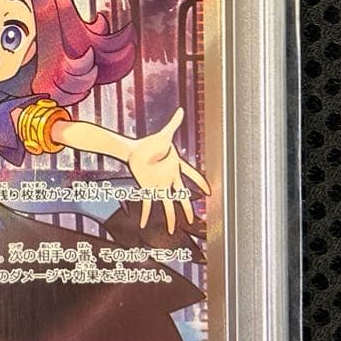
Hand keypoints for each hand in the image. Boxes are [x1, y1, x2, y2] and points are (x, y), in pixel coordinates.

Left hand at [126, 107, 210, 234]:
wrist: (132, 150)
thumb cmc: (148, 142)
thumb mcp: (164, 135)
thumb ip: (173, 124)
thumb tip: (181, 110)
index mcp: (175, 167)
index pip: (191, 175)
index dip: (200, 182)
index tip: (209, 191)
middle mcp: (168, 178)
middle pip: (181, 196)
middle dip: (187, 208)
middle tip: (193, 219)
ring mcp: (158, 185)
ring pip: (167, 204)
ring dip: (170, 217)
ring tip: (172, 230)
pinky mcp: (147, 188)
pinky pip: (147, 204)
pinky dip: (145, 215)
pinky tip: (144, 225)